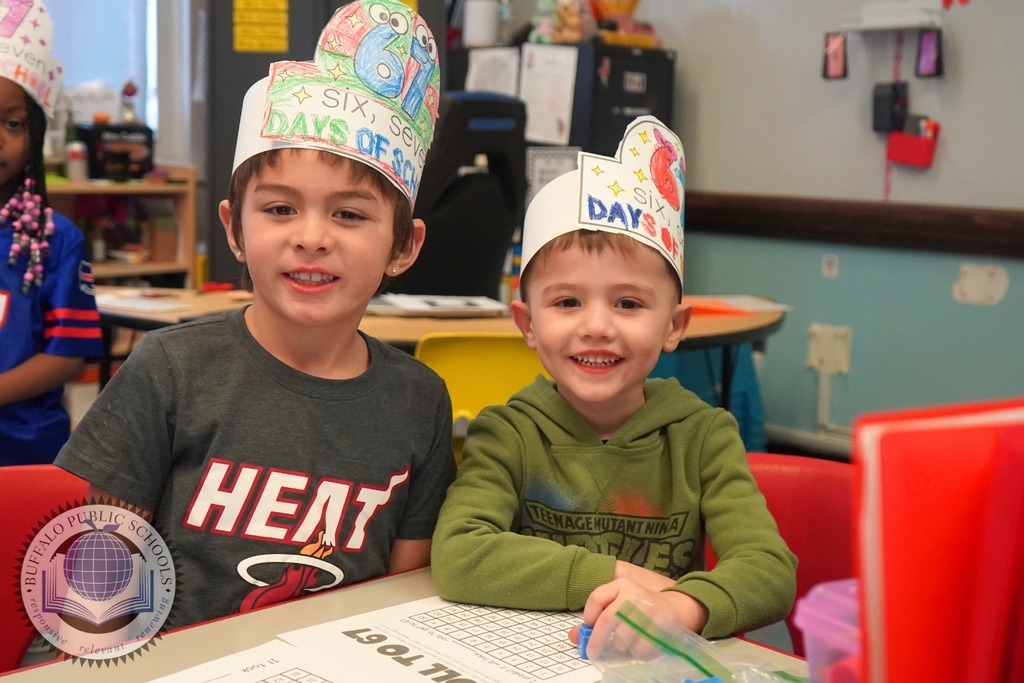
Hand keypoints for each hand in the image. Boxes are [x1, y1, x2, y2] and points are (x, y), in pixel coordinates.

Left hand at [572, 578, 708, 659]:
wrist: (677, 608)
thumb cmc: (642, 608)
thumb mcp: (620, 604)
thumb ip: (597, 617)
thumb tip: (574, 636)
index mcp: (621, 585)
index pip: (596, 598)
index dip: (588, 617)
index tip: (589, 629)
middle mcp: (633, 594)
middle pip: (606, 620)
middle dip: (596, 640)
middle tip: (593, 652)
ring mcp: (647, 609)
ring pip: (622, 638)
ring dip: (621, 647)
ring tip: (626, 644)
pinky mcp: (660, 625)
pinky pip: (640, 649)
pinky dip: (637, 653)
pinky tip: (641, 645)